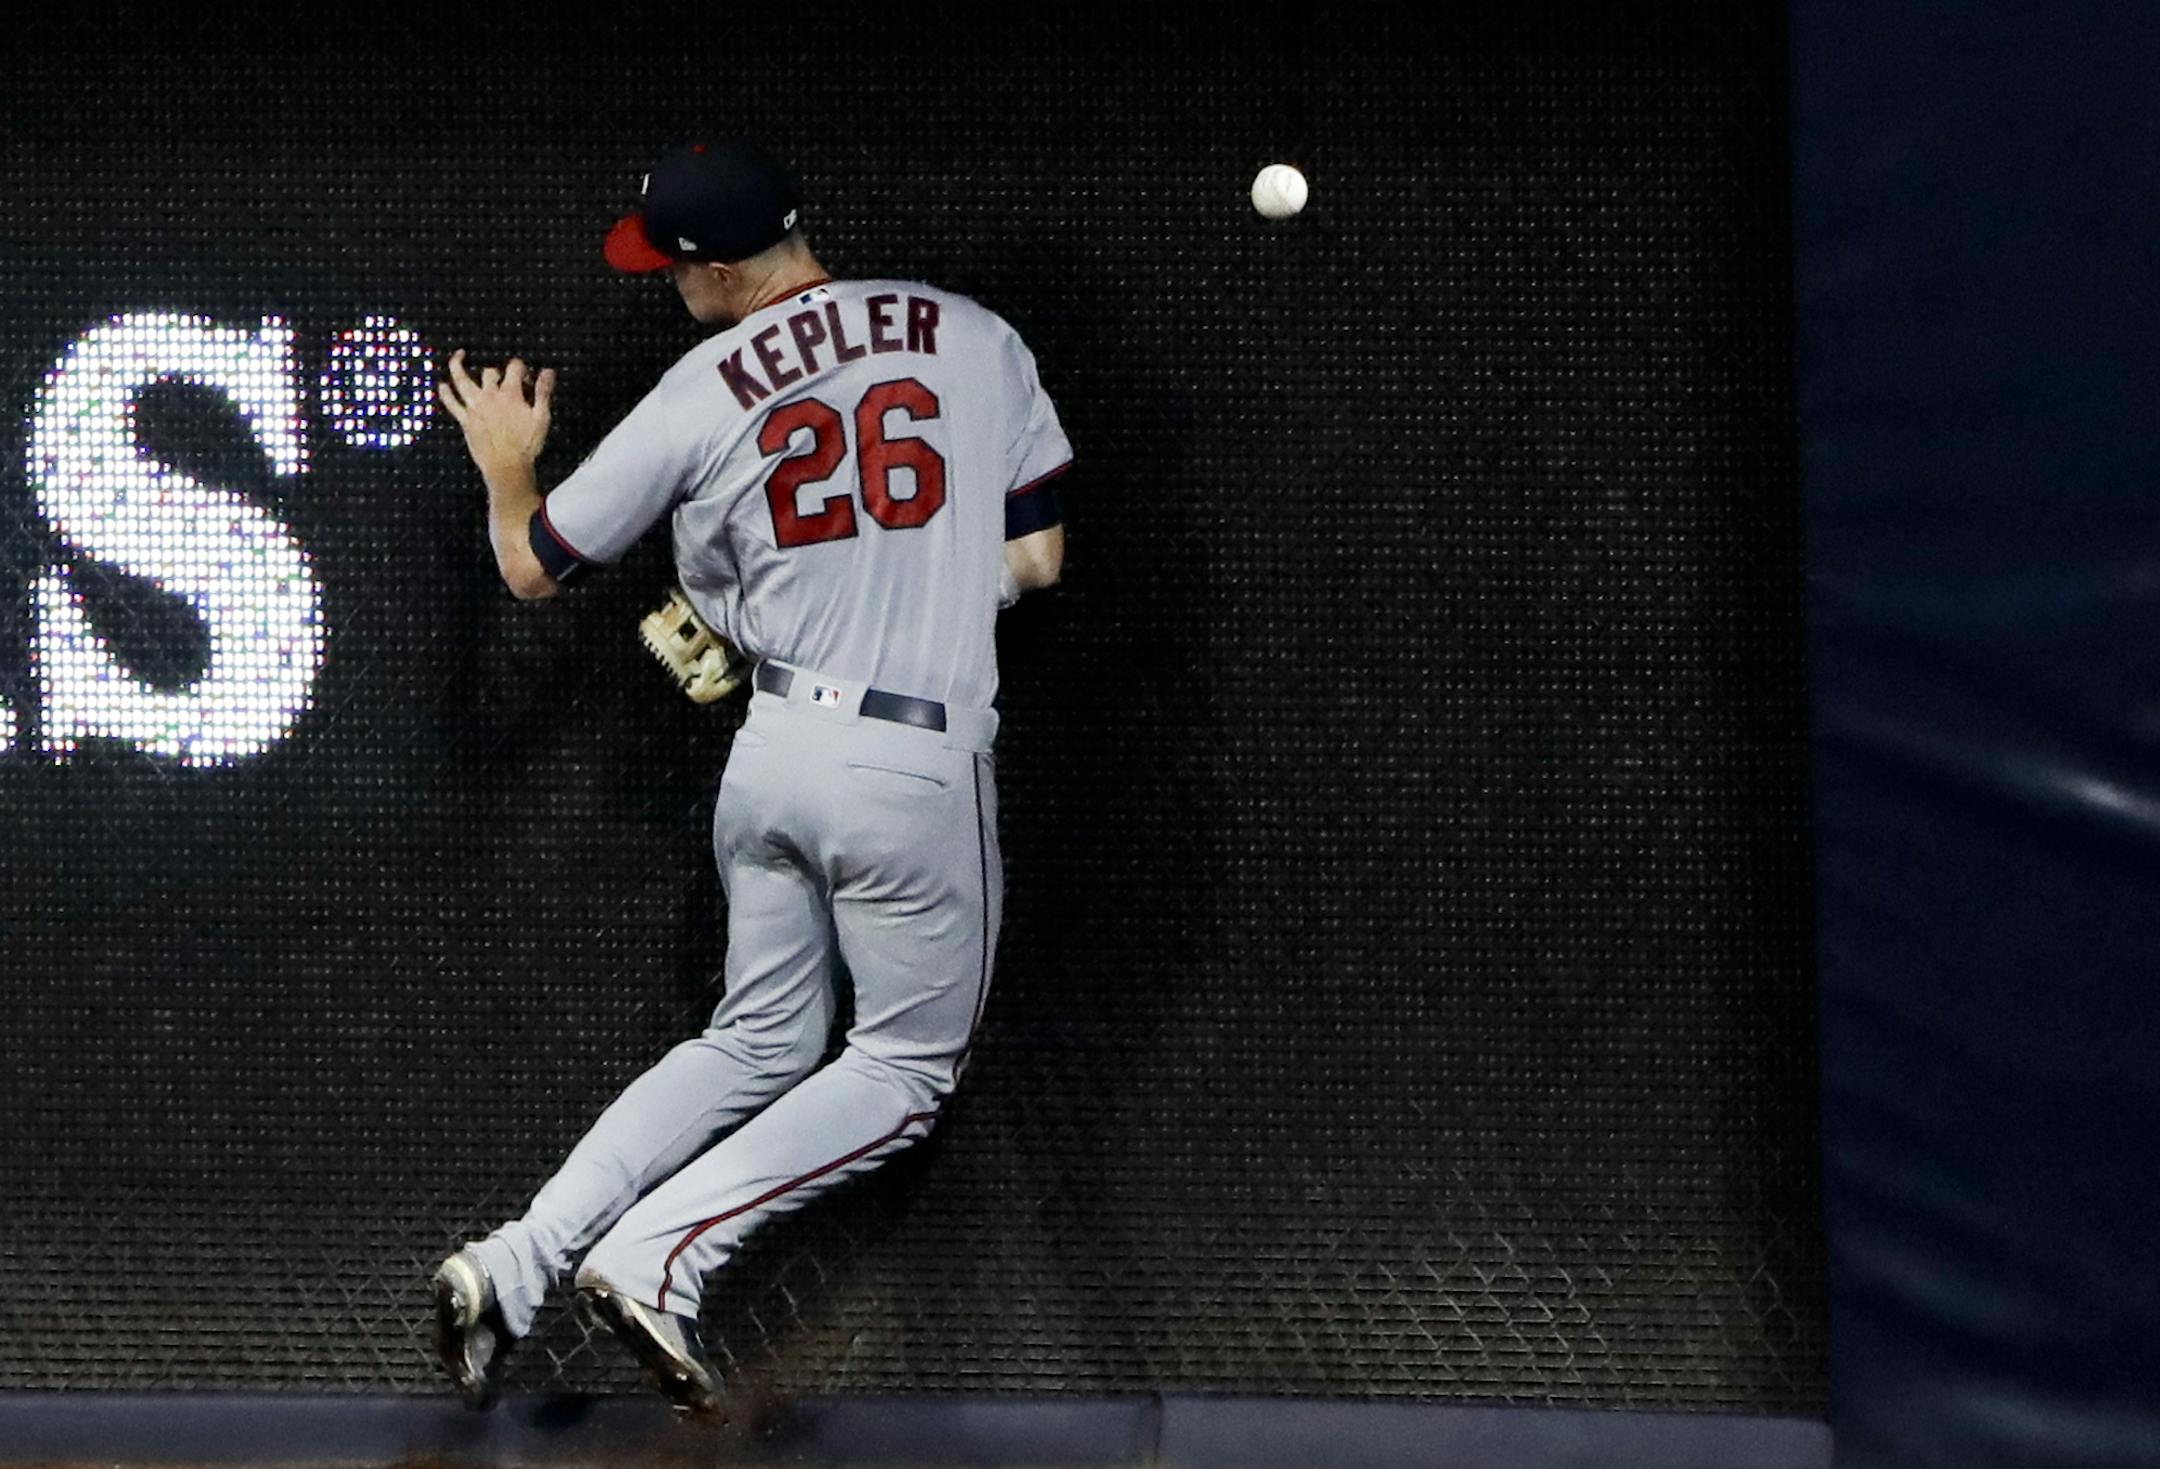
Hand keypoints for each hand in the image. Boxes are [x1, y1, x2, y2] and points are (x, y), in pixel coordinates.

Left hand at [439, 349, 555, 477]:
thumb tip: (548, 372)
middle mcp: (490, 396)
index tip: (526, 376)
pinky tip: (442, 386)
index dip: (521, 368)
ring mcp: (475, 407)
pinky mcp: (465, 420)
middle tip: (502, 378)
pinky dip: (445, 393)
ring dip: (458, 366)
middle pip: (489, 372)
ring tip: (458, 357)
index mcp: (510, 394)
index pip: (514, 368)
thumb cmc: (526, 446)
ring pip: (462, 379)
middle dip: (497, 372)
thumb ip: (543, 392)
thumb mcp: (541, 417)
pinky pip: (451, 403)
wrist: (507, 467)